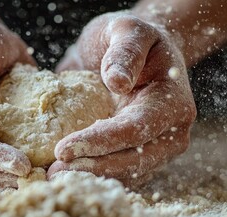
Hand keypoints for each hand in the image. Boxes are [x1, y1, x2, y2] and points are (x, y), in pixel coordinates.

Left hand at [49, 11, 196, 188]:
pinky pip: (118, 174)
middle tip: (53, 172)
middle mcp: (171, 133)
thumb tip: (117, 81)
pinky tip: (63, 174)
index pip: (136, 128)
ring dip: (89, 177)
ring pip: (125, 174)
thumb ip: (125, 50)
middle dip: (91, 168)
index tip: (63, 149)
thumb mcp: (128, 29)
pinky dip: (91, 176)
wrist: (138, 53)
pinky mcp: (141, 158)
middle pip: (132, 160)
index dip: (100, 141)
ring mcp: (158, 150)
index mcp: (173, 103)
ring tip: (53, 177)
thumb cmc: (131, 38)